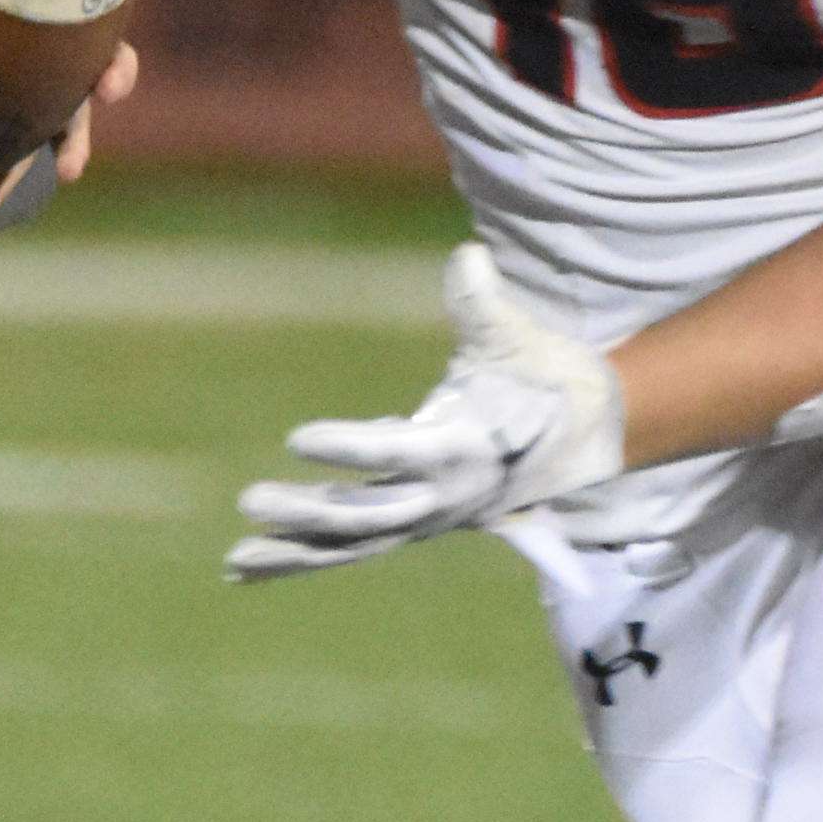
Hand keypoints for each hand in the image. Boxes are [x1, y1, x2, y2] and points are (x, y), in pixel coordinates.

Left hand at [0, 0, 155, 235]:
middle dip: (116, 68)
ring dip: (76, 141)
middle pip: (106, 52)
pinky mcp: (9, 120)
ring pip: (71, 115)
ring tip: (73, 168)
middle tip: (112, 81)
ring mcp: (43, 83)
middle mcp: (62, 36)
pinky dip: (4, 178)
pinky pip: (12, 154)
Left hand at [224, 243, 622, 580]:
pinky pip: (357, 547)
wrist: (588, 434)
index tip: (298, 440)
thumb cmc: (546, 375)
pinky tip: (251, 565)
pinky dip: (307, 557)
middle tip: (249, 499)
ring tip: (234, 561)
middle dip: (308, 513)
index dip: (350, 450)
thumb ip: (483, 303)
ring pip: (356, 544)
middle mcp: (444, 496)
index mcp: (466, 449)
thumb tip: (467, 256)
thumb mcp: (517, 335)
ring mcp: (428, 517)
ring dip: (297, 551)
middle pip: (367, 516)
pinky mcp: (414, 523)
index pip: (398, 455)